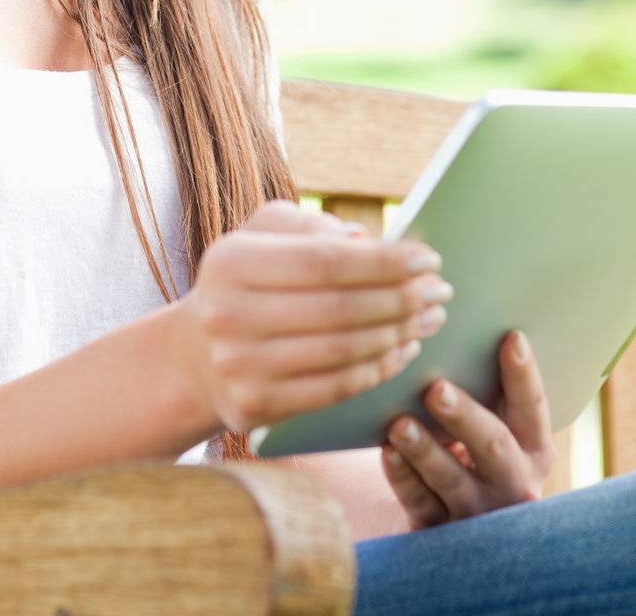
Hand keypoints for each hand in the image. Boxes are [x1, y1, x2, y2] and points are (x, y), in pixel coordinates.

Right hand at [174, 200, 451, 433]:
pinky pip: (335, 389)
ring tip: (431, 316)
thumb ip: (309, 227)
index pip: (324, 261)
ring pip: (343, 352)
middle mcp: (228, 315)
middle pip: (339, 308)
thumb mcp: (260, 235)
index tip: (428, 257)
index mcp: (231, 261)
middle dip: (402, 297)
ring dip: (399, 333)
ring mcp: (239, 367)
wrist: (194, 357)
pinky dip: (379, 369)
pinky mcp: (255, 408)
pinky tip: (404, 349)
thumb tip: (367, 243)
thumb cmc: (244, 282)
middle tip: (441, 289)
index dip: (383, 261)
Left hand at [380, 329, 556, 528]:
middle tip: (436, 389)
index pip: (533, 408)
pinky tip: (387, 453)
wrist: (461, 526)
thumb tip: (450, 323)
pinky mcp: (442, 532)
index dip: (524, 374)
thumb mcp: (496, 422)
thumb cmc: (475, 447)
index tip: (511, 337)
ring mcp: (479, 511)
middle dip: (465, 417)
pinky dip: (404, 477)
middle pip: (494, 447)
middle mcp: (514, 482)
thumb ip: (487, 387)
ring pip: (453, 480)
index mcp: (534, 447)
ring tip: (399, 425)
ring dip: (425, 451)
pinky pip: (421, 504)